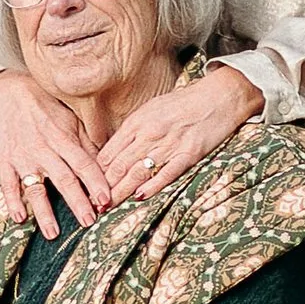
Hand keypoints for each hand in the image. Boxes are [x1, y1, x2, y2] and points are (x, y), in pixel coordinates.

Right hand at [0, 66, 111, 237]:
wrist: (13, 91)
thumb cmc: (49, 107)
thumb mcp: (72, 120)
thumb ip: (88, 144)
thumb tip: (109, 166)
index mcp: (63, 138)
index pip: (83, 164)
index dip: (95, 182)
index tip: (106, 200)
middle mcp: (43, 149)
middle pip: (63, 179)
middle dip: (76, 202)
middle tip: (88, 222)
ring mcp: (23, 157)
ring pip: (35, 188)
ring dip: (44, 212)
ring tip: (53, 233)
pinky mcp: (6, 160)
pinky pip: (8, 183)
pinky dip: (12, 201)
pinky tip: (19, 218)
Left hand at [97, 63, 261, 206]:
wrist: (218, 96)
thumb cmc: (183, 104)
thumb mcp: (151, 110)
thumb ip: (133, 131)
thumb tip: (113, 154)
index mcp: (137, 122)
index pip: (110, 152)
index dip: (95, 173)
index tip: (86, 188)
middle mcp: (149, 132)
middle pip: (120, 164)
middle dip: (103, 187)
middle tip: (90, 205)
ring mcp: (169, 143)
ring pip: (138, 171)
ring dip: (121, 191)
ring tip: (107, 207)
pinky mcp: (189, 153)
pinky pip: (168, 172)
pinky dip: (153, 185)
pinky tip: (140, 196)